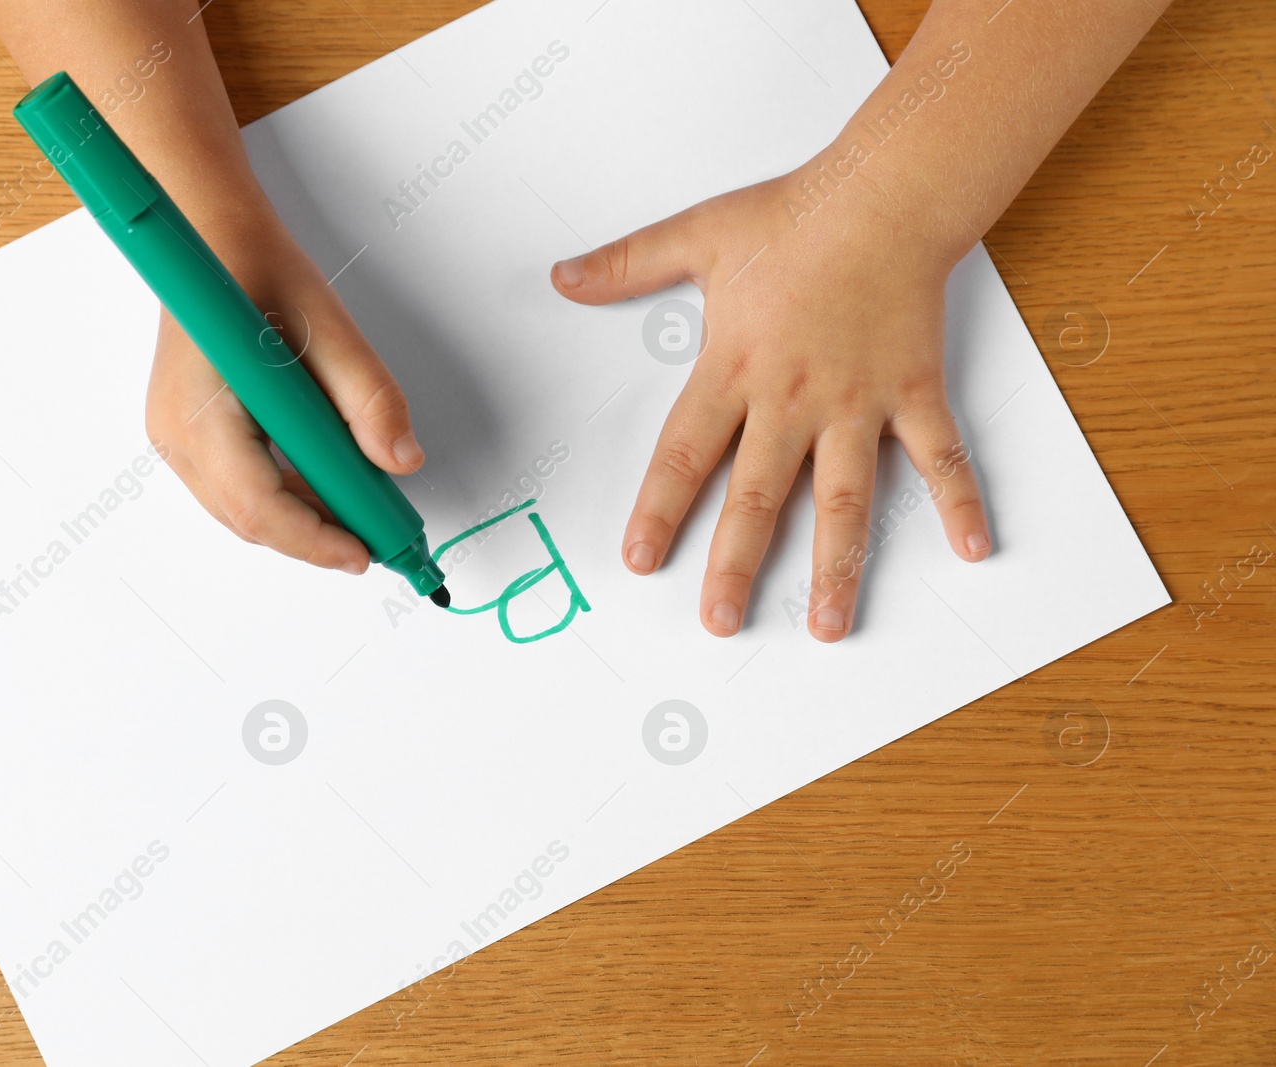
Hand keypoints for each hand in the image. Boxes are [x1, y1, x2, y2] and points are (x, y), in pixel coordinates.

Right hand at [145, 207, 424, 573]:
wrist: (215, 239)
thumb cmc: (258, 270)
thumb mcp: (328, 326)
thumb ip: (368, 397)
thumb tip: (400, 460)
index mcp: (200, 409)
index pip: (256, 505)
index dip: (314, 539)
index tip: (366, 553)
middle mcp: (176, 435)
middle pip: (250, 519)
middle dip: (316, 538)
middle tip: (380, 539)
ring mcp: (177, 440)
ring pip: (244, 511)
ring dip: (304, 521)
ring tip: (363, 515)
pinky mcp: (190, 438)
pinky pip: (239, 489)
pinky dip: (286, 499)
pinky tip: (328, 488)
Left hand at [551, 161, 991, 641]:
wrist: (884, 194)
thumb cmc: (794, 217)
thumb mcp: (697, 235)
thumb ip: (626, 264)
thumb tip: (563, 277)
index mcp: (734, 368)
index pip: (684, 455)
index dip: (660, 511)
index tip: (641, 561)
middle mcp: (792, 399)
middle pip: (757, 497)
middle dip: (735, 565)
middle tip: (719, 621)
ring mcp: (857, 403)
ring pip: (844, 500)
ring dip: (836, 567)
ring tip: (825, 625)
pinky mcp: (912, 392)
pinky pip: (940, 456)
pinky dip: (960, 501)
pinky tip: (972, 549)